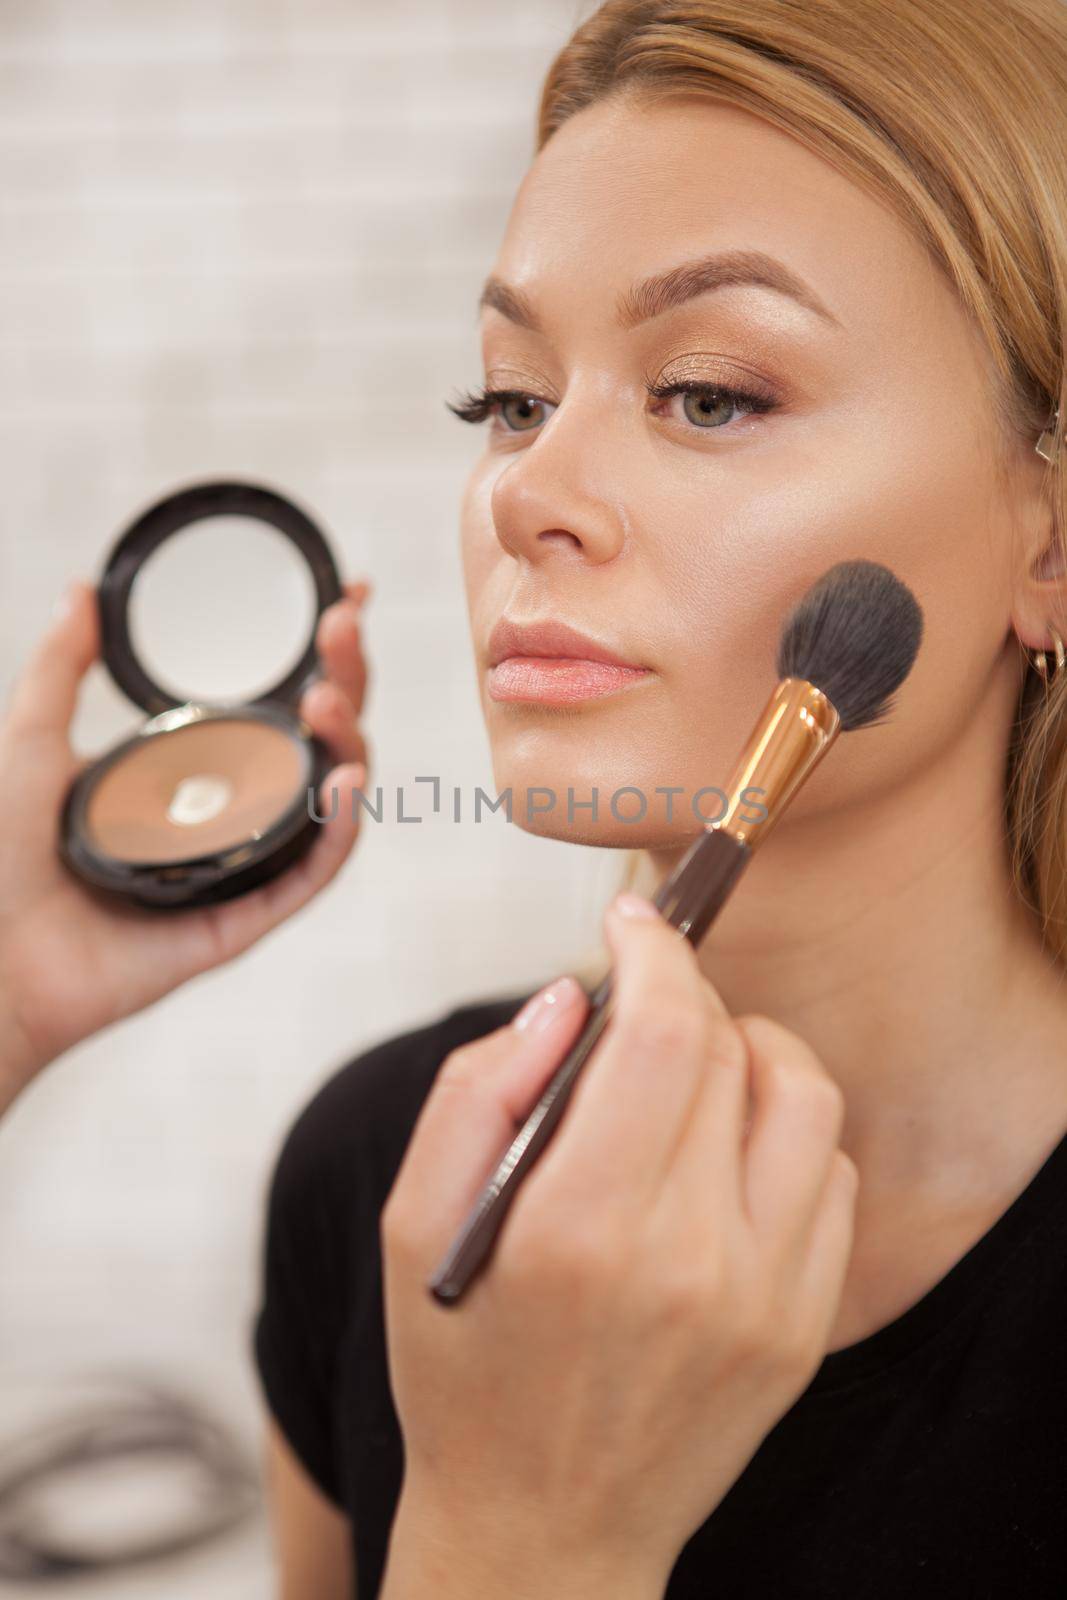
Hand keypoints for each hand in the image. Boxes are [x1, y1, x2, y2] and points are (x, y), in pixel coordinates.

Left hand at [0, 575, 371, 1107]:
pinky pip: (311, 874)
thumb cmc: (1, 860)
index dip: (323, 655)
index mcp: (194, 775)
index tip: (347, 599)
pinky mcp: (243, 919)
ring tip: (326, 698)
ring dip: (348, 745)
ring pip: (329, 804)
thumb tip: (81, 590)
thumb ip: (60, 666)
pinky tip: (343, 784)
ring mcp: (242, 867)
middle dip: (346, 679)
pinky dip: (339, 830)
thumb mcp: (32, 739)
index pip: (276, 707)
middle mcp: (229, 817)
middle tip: (341, 625)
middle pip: (318, 744)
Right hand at [379, 892, 857, 1596]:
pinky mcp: (802, 1327)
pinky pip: (831, 1176)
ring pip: (804, 1097)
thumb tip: (569, 997)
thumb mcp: (409, 1224)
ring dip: (749, 1051)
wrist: (542, 1532)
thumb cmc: (462, 1366)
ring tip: (691, 1069)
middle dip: (685, 994)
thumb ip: (477, 1091)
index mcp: (577, 1227)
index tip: (631, 924)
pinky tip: (726, 1154)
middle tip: (638, 1006)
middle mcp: (688, 1260)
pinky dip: (785, 1131)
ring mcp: (762, 1299)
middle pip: (730, 1050)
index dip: (654, 952)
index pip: (662, 1035)